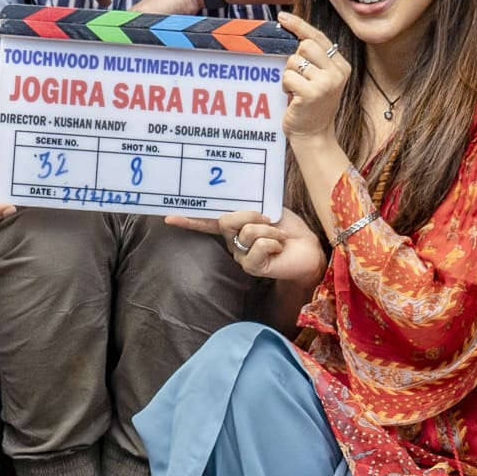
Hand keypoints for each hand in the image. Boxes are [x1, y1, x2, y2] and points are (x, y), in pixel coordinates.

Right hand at [166, 208, 326, 282]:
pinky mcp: (251, 267)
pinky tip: (279, 248)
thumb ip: (246, 208)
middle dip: (252, 215)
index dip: (188, 219)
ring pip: (246, 231)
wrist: (308, 246)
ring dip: (269, 229)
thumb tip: (229, 213)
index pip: (206, 220)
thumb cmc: (287, 226)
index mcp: (234, 224)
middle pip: (227, 219)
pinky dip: (273, 242)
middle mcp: (232, 241)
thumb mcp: (265, 208)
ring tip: (279, 236)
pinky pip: (257, 246)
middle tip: (270, 220)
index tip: (168, 217)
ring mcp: (240, 255)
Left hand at [278, 12, 350, 143]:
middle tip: (298, 79)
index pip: (318, 37)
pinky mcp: (312, 93)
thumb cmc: (311, 105)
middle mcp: (337, 72)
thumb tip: (292, 32)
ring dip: (288, 75)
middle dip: (294, 60)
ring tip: (297, 91)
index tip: (282, 17)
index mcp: (341, 66)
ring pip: (294, 61)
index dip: (299, 26)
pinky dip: (285, 86)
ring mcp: (326, 83)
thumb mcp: (319, 79)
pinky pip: (288, 76)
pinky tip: (293, 98)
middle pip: (304, 45)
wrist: (314, 135)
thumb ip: (313, 58)